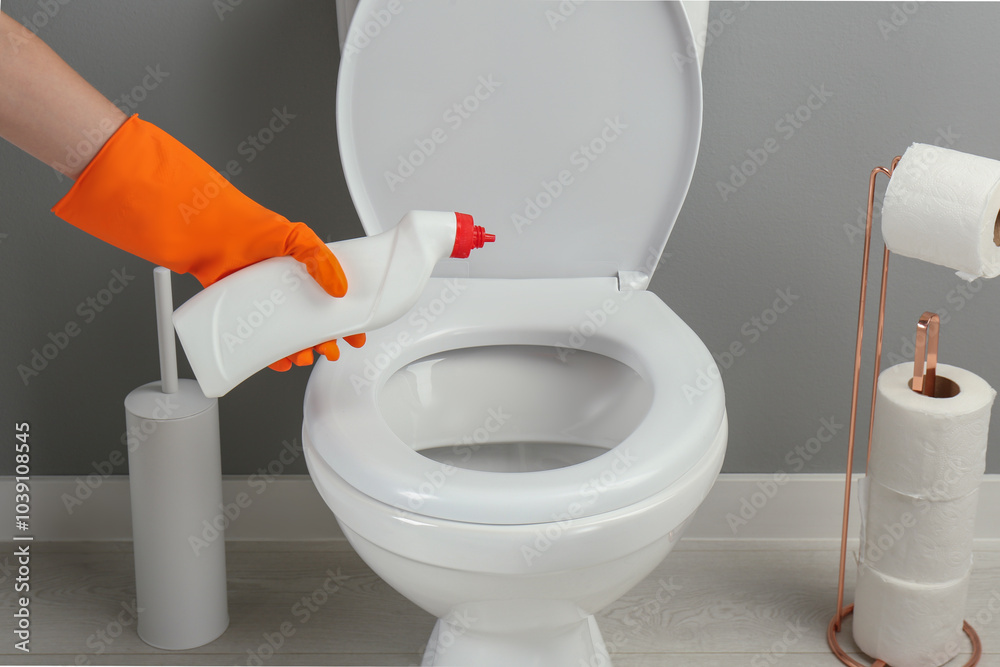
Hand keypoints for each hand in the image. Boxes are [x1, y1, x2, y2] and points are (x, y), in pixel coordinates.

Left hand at [50, 115, 356, 370]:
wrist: (196, 230)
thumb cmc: (241, 222)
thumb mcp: (294, 236)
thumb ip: (321, 259)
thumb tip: (340, 287)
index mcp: (299, 267)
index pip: (331, 297)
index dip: (345, 317)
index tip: (354, 332)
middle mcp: (281, 285)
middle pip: (310, 320)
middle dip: (322, 340)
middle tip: (329, 350)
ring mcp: (259, 299)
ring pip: (285, 333)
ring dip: (297, 349)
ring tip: (302, 356)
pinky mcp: (236, 310)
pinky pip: (255, 338)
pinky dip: (267, 353)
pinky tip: (275, 359)